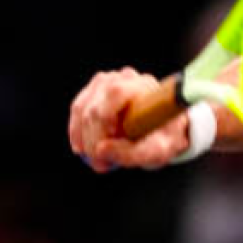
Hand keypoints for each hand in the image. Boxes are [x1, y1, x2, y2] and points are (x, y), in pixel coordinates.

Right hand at [68, 67, 189, 171]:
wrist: (165, 130)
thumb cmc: (164, 139)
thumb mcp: (155, 152)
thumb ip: (130, 154)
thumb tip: (100, 150)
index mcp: (144, 87)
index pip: (115, 94)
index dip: (105, 120)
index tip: (107, 147)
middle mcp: (124, 78)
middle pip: (95, 107)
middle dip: (93, 140)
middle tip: (101, 165)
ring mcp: (106, 81)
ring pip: (82, 108)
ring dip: (84, 138)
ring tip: (97, 160)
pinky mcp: (94, 90)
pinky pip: (77, 109)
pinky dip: (77, 132)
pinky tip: (83, 149)